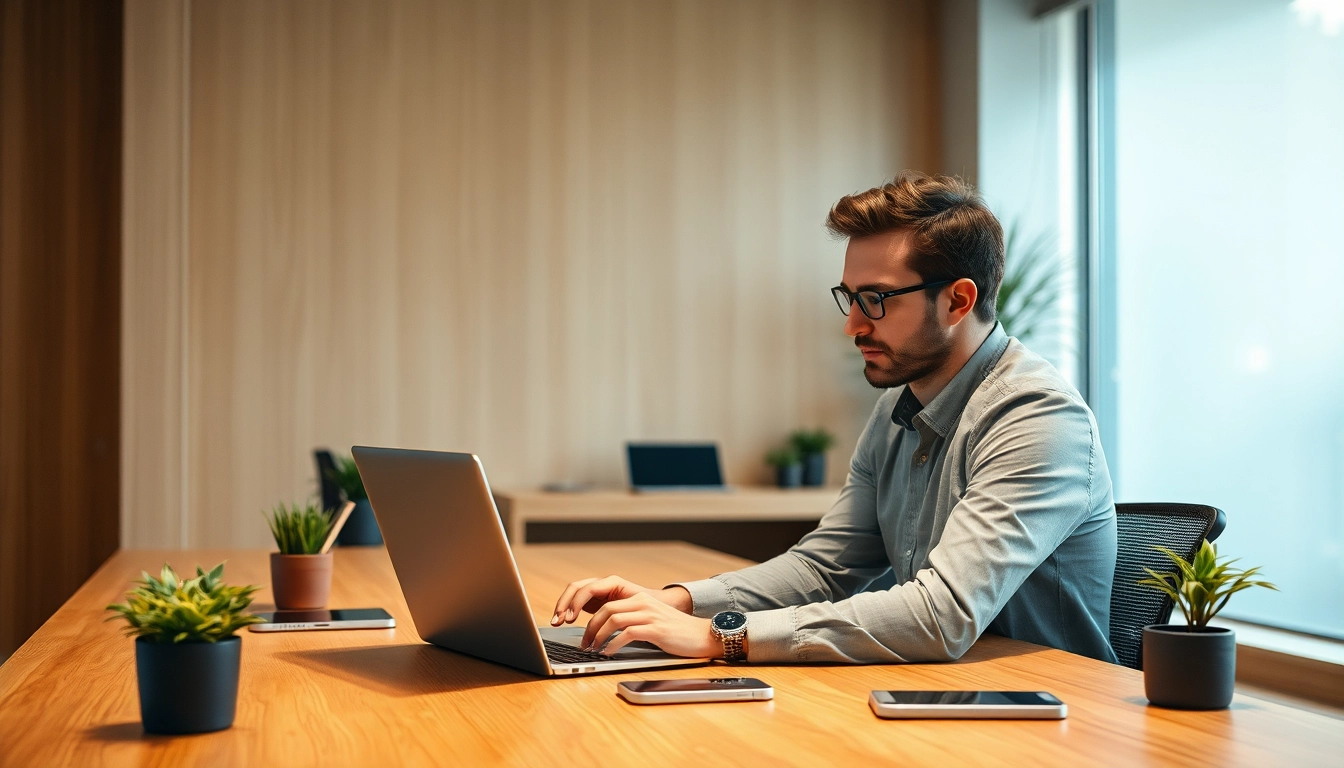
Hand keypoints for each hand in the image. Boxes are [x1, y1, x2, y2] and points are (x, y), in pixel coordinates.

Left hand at [582, 592, 719, 658]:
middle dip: (590, 628)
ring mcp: (649, 615)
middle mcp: (643, 603)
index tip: (585, 633)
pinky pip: (627, 634)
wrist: (702, 635)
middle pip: (606, 610)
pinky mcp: (656, 629)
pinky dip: (613, 644)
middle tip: (584, 644)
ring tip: (593, 649)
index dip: (591, 618)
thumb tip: (608, 633)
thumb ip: (633, 621)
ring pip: (614, 620)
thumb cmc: (676, 633)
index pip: (607, 604)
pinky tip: (609, 653)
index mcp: (640, 600)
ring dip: (599, 636)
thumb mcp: (652, 620)